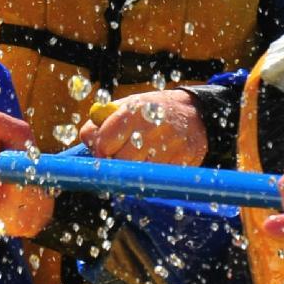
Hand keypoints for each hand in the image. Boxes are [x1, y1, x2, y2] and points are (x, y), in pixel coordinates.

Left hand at [78, 90, 208, 165]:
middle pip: (122, 162)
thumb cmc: (151, 111)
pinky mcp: (184, 159)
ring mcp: (170, 144)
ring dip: (136, 171)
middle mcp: (152, 127)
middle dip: (117, 164)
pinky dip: (153, 175)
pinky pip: (158, 177)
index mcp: (133, 111)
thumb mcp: (126, 106)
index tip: (103, 154)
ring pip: (140, 173)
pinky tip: (157, 162)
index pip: (104, 143)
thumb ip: (102, 122)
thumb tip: (88, 141)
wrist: (195, 113)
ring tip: (140, 159)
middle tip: (120, 161)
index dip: (100, 152)